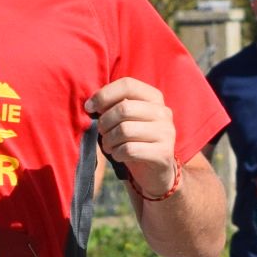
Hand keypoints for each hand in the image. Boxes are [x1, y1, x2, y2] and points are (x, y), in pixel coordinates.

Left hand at [86, 78, 180, 197]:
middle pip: (124, 108)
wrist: (155, 171)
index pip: (127, 84)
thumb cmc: (135, 140)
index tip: (89, 107)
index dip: (104, 95)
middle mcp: (163, 112)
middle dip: (104, 122)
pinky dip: (117, 153)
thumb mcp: (125, 119)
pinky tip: (119, 155)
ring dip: (109, 140)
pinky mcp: (163, 153)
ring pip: (124, 130)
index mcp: (154, 97)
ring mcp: (166, 133)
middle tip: (101, 132)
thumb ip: (112, 106)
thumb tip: (91, 104)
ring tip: (109, 145)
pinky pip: (130, 150)